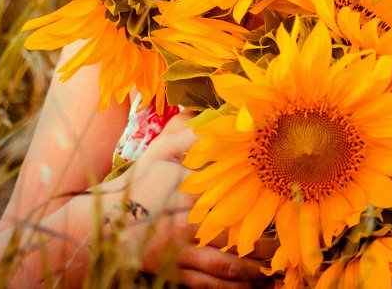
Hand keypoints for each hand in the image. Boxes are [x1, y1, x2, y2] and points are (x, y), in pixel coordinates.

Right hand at [101, 112, 271, 287]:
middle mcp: (188, 226)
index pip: (230, 197)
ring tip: (274, 272)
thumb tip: (220, 119)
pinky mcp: (176, 272)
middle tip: (289, 246)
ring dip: (252, 272)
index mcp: (189, 194)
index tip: (283, 201)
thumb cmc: (138, 184)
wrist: (103, 223)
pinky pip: (207, 285)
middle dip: (265, 246)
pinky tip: (248, 288)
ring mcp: (182, 253)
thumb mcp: (161, 153)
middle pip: (235, 239)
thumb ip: (191, 138)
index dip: (258, 201)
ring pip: (224, 268)